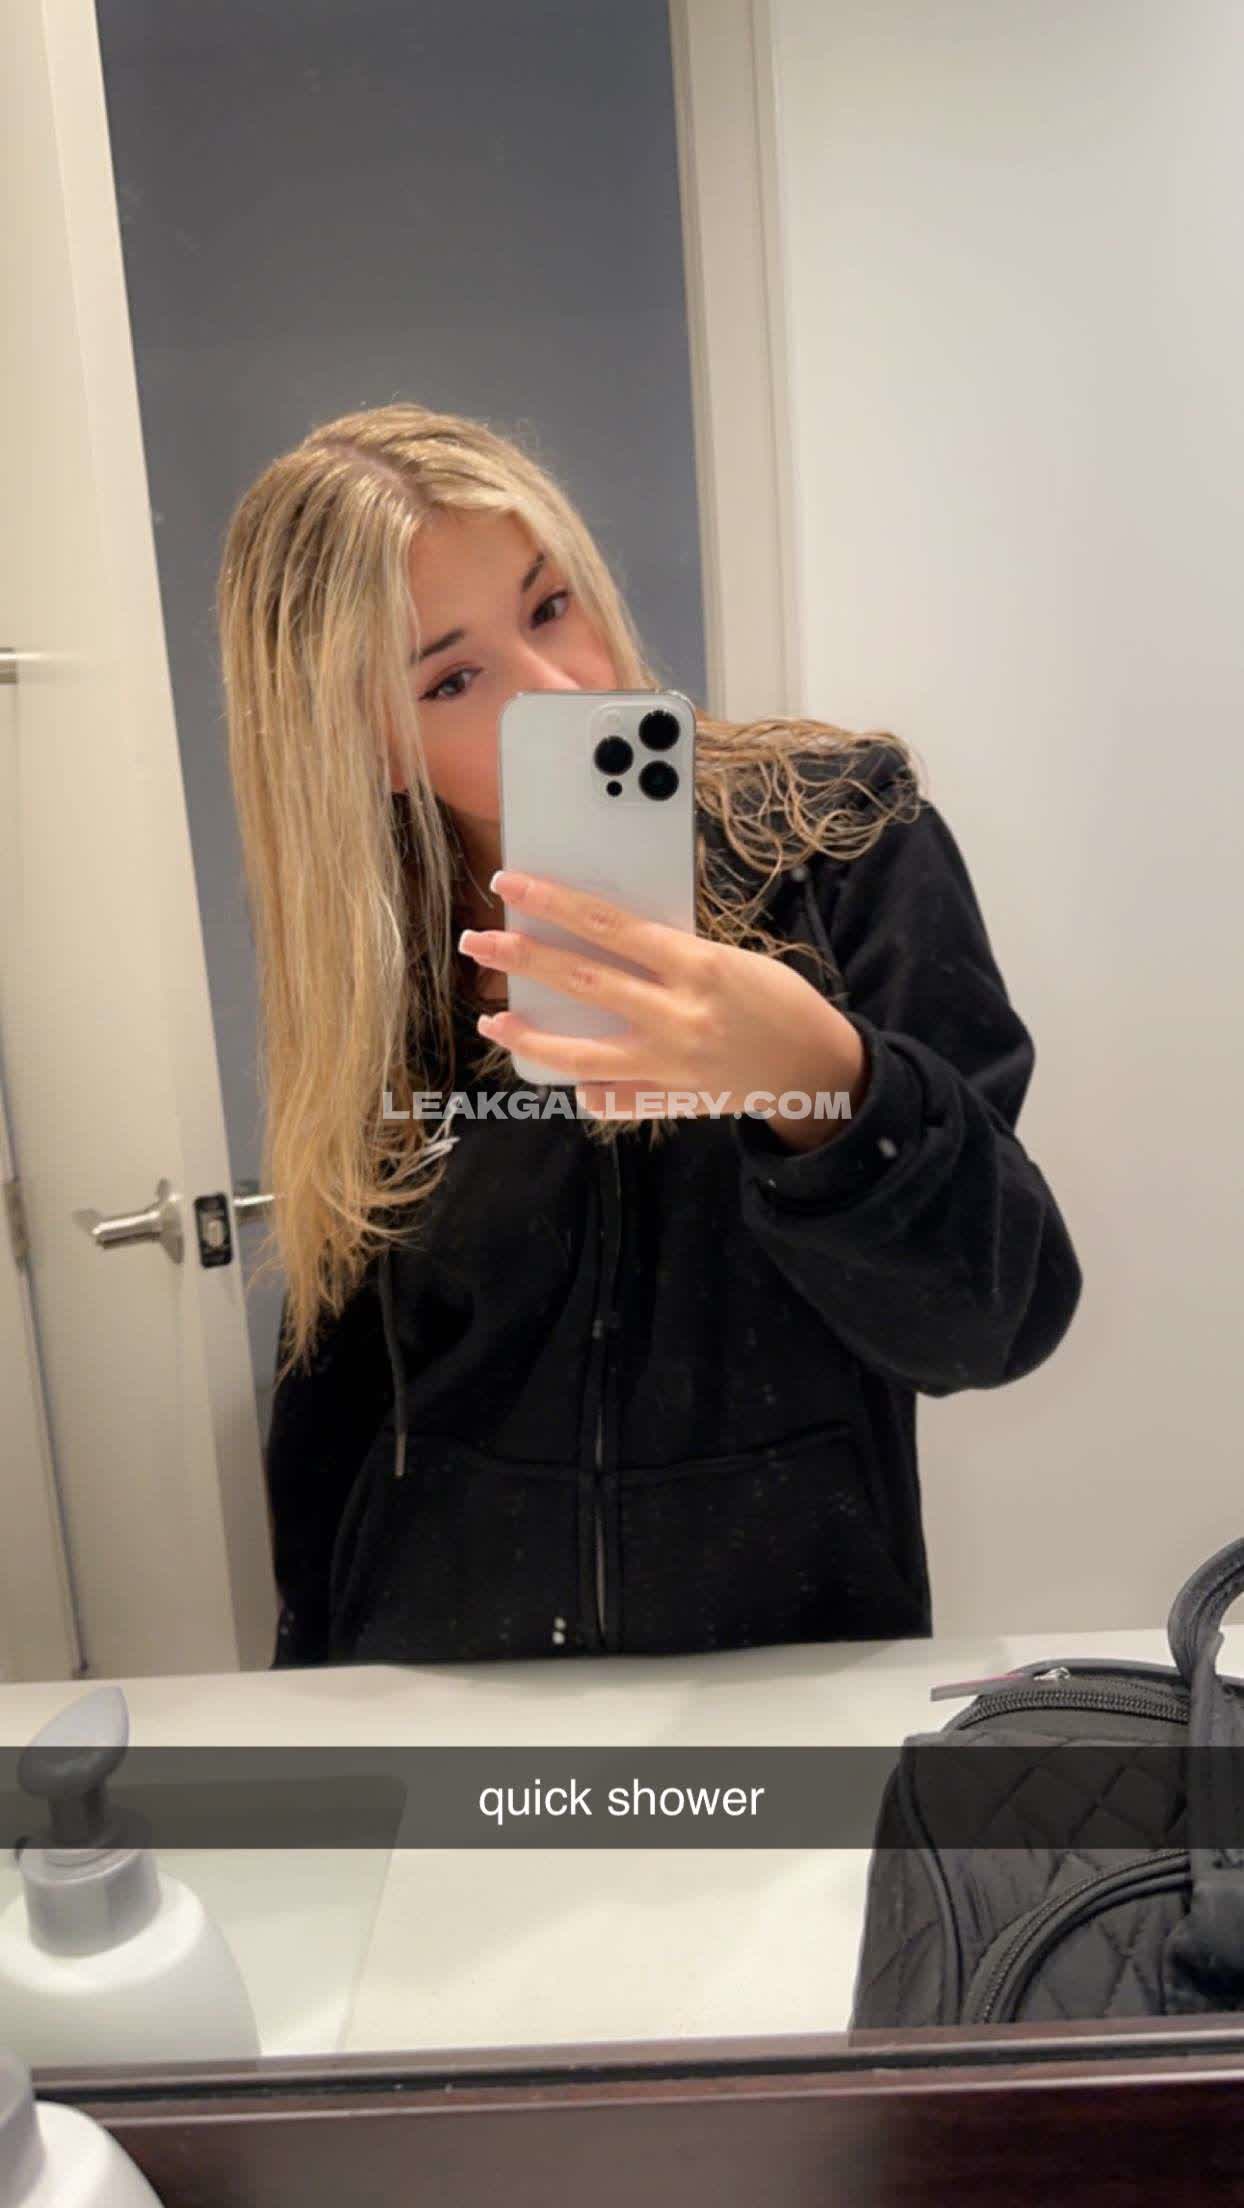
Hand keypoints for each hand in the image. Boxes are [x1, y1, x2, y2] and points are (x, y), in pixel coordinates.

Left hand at [458, 869, 868, 1151]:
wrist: (818, 1068)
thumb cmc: (777, 1002)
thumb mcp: (730, 961)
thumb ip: (671, 957)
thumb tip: (607, 943)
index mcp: (696, 965)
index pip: (609, 925)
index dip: (554, 903)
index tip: (512, 885)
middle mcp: (678, 1014)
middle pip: (583, 981)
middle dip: (523, 959)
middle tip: (479, 943)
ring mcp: (670, 1063)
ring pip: (583, 1053)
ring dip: (530, 1037)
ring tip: (492, 1023)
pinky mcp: (671, 1099)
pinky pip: (614, 1098)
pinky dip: (585, 1088)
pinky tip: (561, 1079)